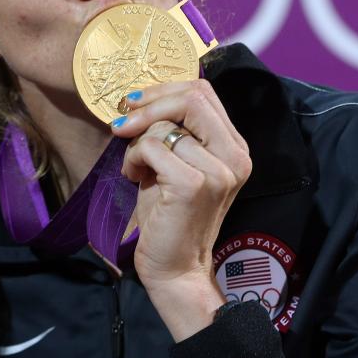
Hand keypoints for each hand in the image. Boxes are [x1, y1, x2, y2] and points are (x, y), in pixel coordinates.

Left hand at [111, 80, 251, 339]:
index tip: (134, 103)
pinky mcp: (194, 184)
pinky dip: (133, 159)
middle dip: (149, 104)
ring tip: (137, 169)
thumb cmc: (168, 214)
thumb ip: (172, 130)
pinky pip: (151, 147)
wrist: (174, 267)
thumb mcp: (173, 162)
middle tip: (122, 123)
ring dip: (136, 144)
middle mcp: (235, 156)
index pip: (204, 92)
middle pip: (192, 97)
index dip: (164, 90)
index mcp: (234, 146)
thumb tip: (140, 96)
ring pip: (164, 126)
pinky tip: (134, 178)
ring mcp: (219, 170)